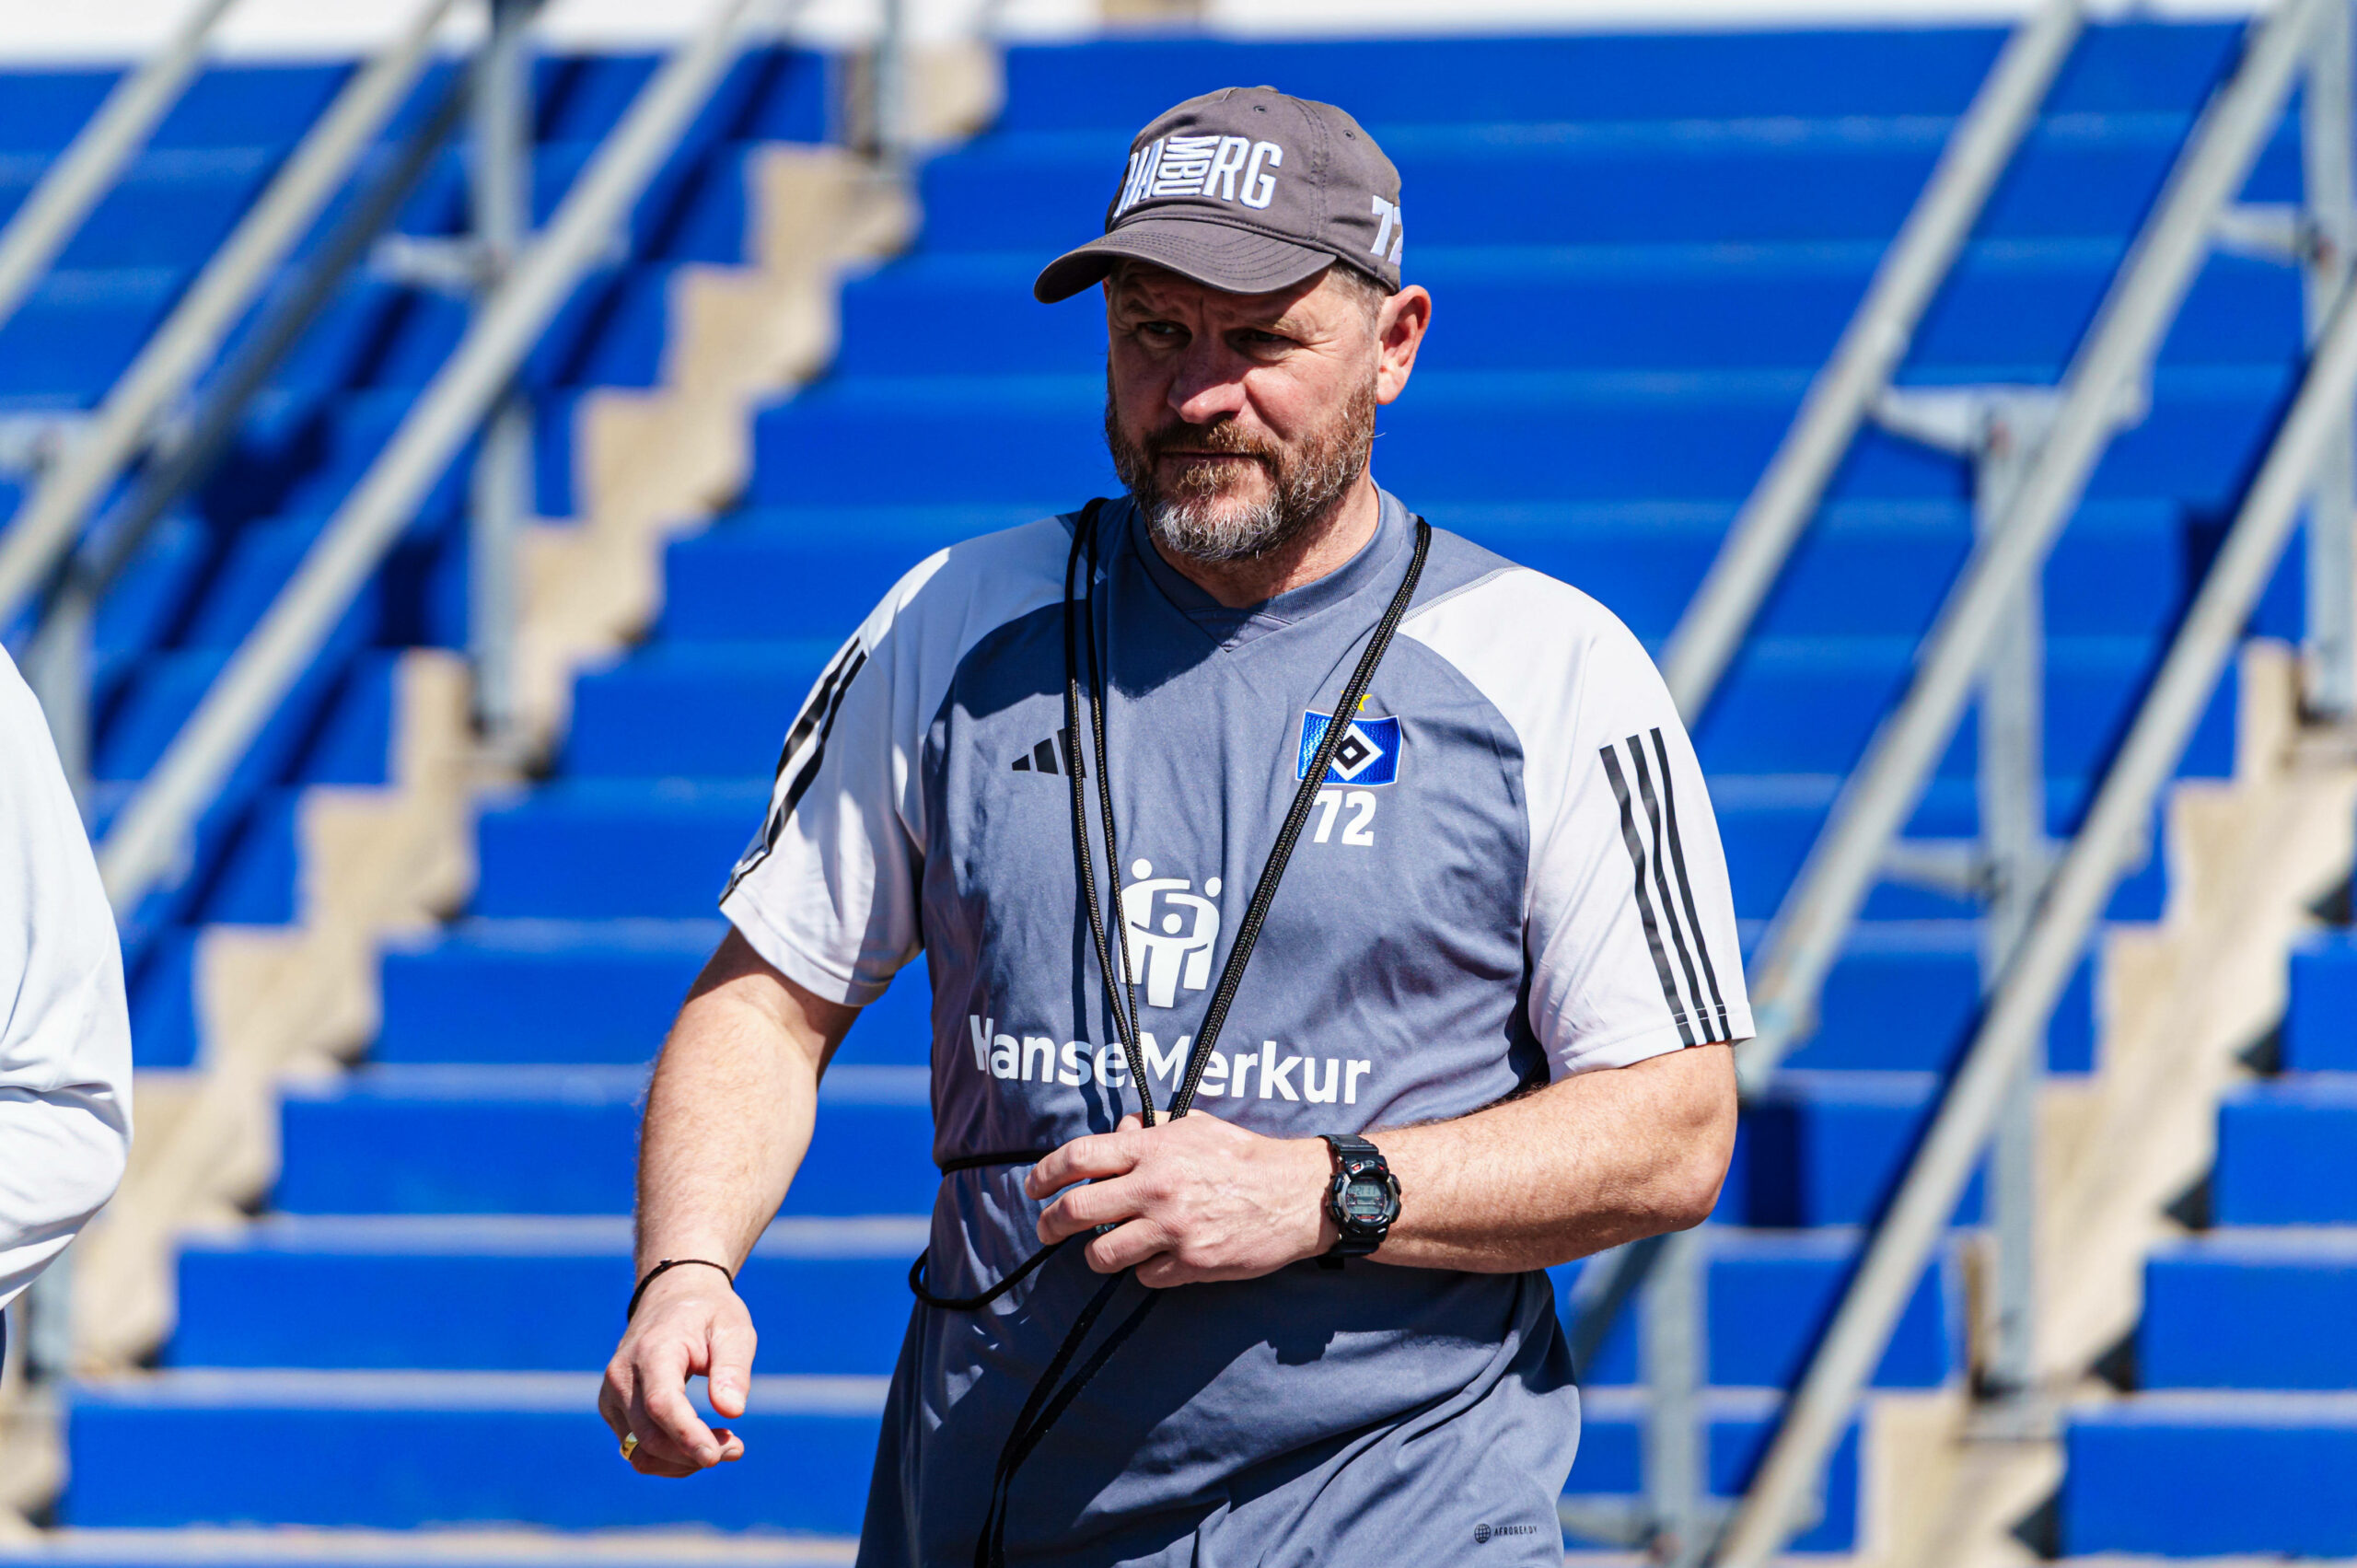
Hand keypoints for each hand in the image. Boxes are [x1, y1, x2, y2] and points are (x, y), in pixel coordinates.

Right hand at [598, 1264, 753, 1475]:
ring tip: (724, 1446)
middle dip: (694, 1453)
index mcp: (653, 1351)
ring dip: (682, 1462)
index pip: (662, 1404)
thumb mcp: (733, 1329)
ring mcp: (611, 1395)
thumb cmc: (708, 1314)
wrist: (672, 1298)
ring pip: (640, 1452)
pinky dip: (669, 1457)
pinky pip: (637, 1449)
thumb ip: (732, 1368)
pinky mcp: (613, 1410)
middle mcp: (622, 1376)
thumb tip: (733, 1411)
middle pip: (650, 1437)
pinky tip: (699, 1442)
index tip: (716, 1457)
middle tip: (737, 1448)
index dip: (687, 1436)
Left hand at [1027, 1113, 1336, 1286]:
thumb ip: (1151, 1129)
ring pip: (1101, 1254)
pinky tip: (1159, 1258)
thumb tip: (1117, 1132)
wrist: (1297, 1196)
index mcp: (1154, 1150)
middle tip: (1046, 1230)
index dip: (1045, 1174)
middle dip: (1049, 1224)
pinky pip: (1143, 1276)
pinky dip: (1144, 1270)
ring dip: (1095, 1254)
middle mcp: (1155, 1189)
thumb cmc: (1245, 1158)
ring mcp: (1171, 1230)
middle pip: (1075, 1211)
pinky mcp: (1189, 1264)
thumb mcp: (1196, 1127)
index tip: (1033, 1187)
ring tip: (1104, 1249)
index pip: (1079, 1157)